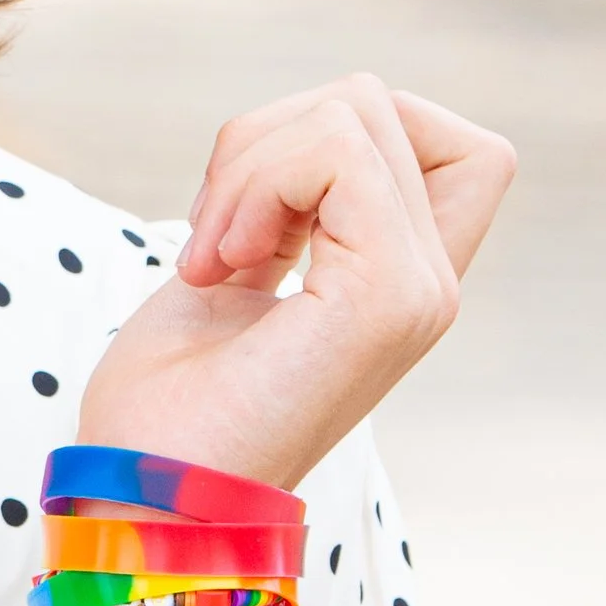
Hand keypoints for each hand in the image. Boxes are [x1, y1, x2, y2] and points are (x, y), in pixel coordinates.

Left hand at [75, 77, 513, 492]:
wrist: (147, 501)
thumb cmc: (167, 410)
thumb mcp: (231, 273)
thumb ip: (282, 207)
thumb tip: (297, 127)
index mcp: (399, 283)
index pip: (457, 147)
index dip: (348, 131)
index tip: (258, 209)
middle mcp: (427, 286)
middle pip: (375, 104)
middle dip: (265, 140)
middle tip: (212, 242)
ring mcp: (417, 290)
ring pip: (354, 110)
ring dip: (248, 163)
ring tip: (211, 259)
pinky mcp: (384, 295)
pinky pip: (337, 150)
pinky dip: (255, 181)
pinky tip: (217, 263)